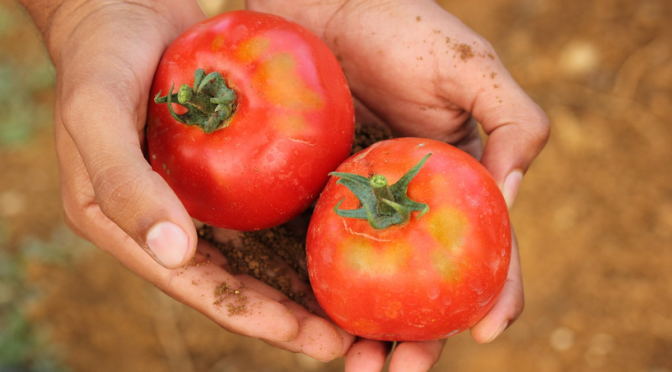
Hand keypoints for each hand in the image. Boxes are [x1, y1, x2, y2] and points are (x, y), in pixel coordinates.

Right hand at [18, 0, 351, 360]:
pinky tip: (337, 239)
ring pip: (255, 256)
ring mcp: (195, 199)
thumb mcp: (96, 114)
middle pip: (235, 284)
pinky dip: (297, 232)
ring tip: (351, 305)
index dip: (256, 319)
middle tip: (346, 339)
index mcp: (127, 228)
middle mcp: (165, 223)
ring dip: (300, 284)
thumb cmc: (100, 58)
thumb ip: (124, 185)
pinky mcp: (219, 172)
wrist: (120, 9)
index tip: (312, 340)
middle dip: (288, 317)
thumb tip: (175, 255)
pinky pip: (262, 210)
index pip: (200, 288)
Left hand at [248, 0, 549, 369]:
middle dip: (420, 336)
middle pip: (423, 282)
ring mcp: (358, 207)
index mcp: (456, 183)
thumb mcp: (471, 68)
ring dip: (368, 331)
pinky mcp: (310, 200)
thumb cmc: (400, 27)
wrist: (319, 8)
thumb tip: (511, 197)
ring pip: (371, 282)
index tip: (486, 333)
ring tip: (355, 367)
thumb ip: (515, 124)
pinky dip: (319, 292)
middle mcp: (409, 204)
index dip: (493, 294)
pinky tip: (311, 322)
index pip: (484, 250)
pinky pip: (317, 253)